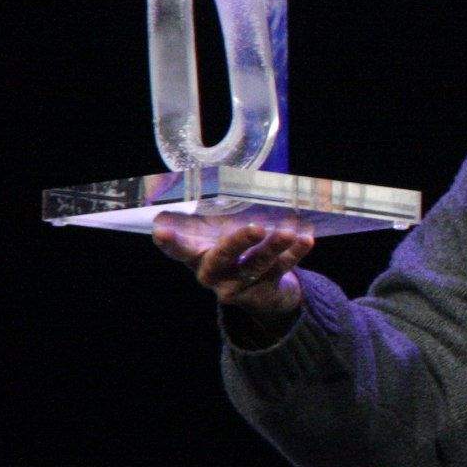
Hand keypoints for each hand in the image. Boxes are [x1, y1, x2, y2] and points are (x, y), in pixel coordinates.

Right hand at [153, 213, 313, 316]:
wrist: (262, 289)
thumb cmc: (236, 248)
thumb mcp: (223, 230)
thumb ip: (223, 211)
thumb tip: (236, 175)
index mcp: (197, 254)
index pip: (178, 249)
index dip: (170, 241)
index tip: (161, 231)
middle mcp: (211, 272)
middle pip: (220, 258)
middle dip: (238, 241)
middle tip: (256, 227)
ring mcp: (235, 285)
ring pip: (254, 265)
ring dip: (273, 246)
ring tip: (287, 231)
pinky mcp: (260, 291)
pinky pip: (279, 270)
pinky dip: (294, 253)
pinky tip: (305, 239)